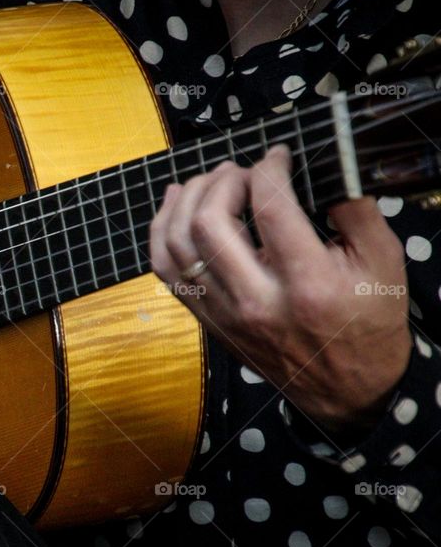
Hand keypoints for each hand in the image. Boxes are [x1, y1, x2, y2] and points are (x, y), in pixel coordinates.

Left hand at [150, 145, 410, 433]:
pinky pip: (166, 270)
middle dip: (220, 181)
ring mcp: (225, 313)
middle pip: (209, 223)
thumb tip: (318, 168)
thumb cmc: (367, 322)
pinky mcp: (207, 319)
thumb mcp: (384, 263)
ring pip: (176, 244)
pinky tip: (176, 205)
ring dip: (185, 200)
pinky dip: (162, 231)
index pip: (270, 208)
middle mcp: (258, 301)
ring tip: (209, 181)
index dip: (268, 169)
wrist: (346, 389)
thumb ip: (354, 209)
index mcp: (308, 285)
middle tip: (240, 171)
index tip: (276, 157)